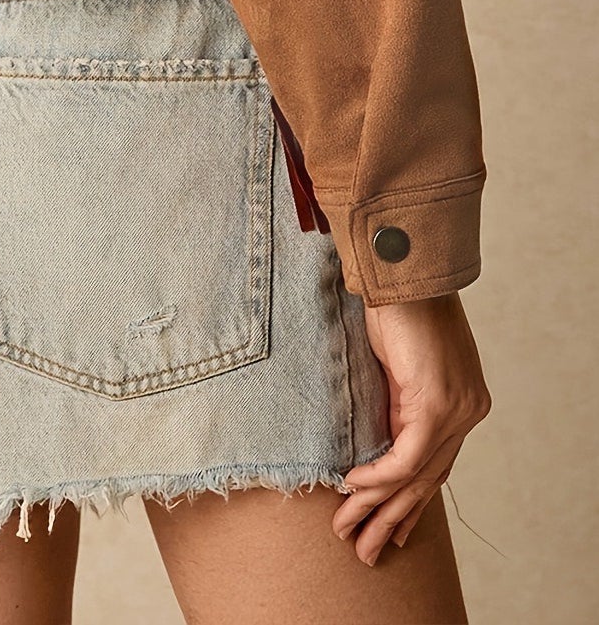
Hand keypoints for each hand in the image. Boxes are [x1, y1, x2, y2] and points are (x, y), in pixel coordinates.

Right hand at [330, 292, 490, 565]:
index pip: (436, 465)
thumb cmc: (396, 306)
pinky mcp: (437, 405)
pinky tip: (352, 488)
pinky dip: (378, 476)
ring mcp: (458, 409)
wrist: (402, 270)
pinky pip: (406, 457)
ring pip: (416, 476)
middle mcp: (469, 410)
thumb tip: (378, 435)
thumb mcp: (398, 365)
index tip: (386, 528)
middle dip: (391, 518)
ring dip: (377, 507)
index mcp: (462, 400)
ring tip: (350, 533)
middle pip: (428, 480)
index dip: (409, 501)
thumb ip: (398, 401)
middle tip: (365, 548)